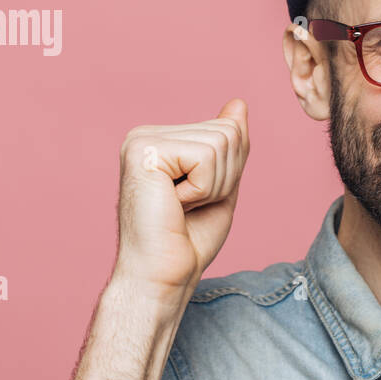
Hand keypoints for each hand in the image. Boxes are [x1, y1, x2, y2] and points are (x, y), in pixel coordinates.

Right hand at [113, 98, 249, 293]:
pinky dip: (202, 189)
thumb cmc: (188, 240)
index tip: (196, 200)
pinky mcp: (143, 151)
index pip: (228, 129)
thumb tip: (238, 103)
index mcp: (162, 140)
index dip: (230, 171)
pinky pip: (205, 156)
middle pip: (227, 132)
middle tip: (190, 206)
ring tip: (182, 206)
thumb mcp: (221, 185)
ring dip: (213, 185)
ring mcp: (142, 140)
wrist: (162, 276)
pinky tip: (175, 205)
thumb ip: (230, 145)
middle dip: (225, 177)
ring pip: (221, 143)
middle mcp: (146, 134)